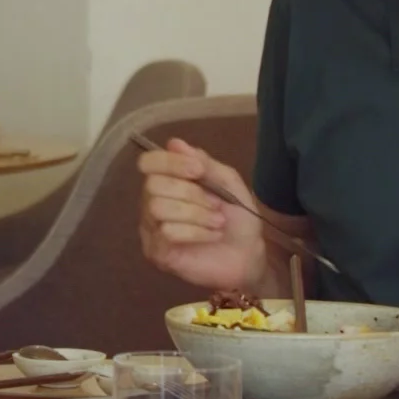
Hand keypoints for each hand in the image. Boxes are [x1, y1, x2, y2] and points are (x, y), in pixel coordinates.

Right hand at [138, 139, 265, 290]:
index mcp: (167, 181)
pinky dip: (196, 232)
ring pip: (158, 208)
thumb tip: (174, 143)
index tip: (199, 170)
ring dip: (196, 214)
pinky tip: (211, 236)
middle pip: (153, 185)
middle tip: (215, 204)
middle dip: (190, 192)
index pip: (148, 162)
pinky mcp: (157, 253)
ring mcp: (151, 229)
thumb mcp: (227, 182)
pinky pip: (166, 232)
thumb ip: (204, 162)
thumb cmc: (237, 218)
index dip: (171, 162)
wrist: (249, 255)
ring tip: (217, 222)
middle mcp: (152, 202)